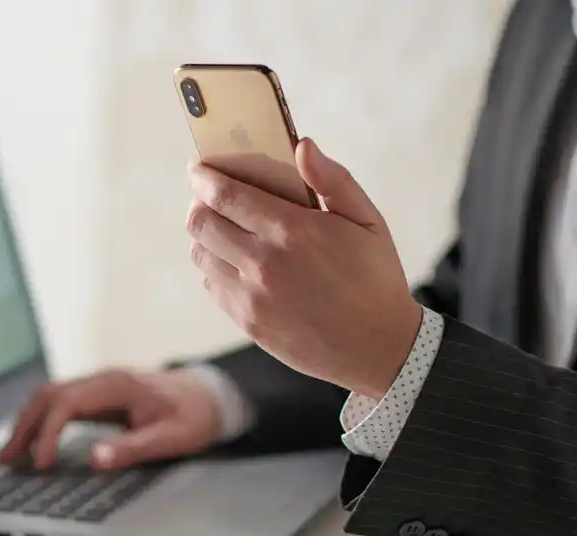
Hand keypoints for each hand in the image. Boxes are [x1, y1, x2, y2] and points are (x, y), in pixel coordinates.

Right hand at [0, 369, 223, 469]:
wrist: (211, 395)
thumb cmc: (194, 415)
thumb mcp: (171, 437)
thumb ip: (133, 448)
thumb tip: (95, 459)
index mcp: (118, 386)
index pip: (67, 404)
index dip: (48, 433)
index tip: (41, 463)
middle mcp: (103, 379)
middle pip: (50, 394)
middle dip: (25, 426)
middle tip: (8, 460)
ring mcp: (100, 384)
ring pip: (51, 395)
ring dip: (29, 421)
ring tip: (12, 453)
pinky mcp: (100, 393)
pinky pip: (62, 401)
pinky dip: (42, 419)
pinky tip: (35, 439)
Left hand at [186, 137, 421, 398]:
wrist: (378, 348)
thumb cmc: (375, 277)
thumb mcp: (367, 221)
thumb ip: (333, 179)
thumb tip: (302, 146)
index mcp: (293, 231)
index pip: (226, 195)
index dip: (204, 177)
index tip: (198, 168)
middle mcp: (264, 264)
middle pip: (200, 223)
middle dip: (199, 202)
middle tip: (207, 195)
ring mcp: (251, 297)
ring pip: (200, 254)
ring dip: (205, 235)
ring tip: (222, 227)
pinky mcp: (247, 321)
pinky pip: (212, 284)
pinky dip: (215, 266)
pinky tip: (235, 260)